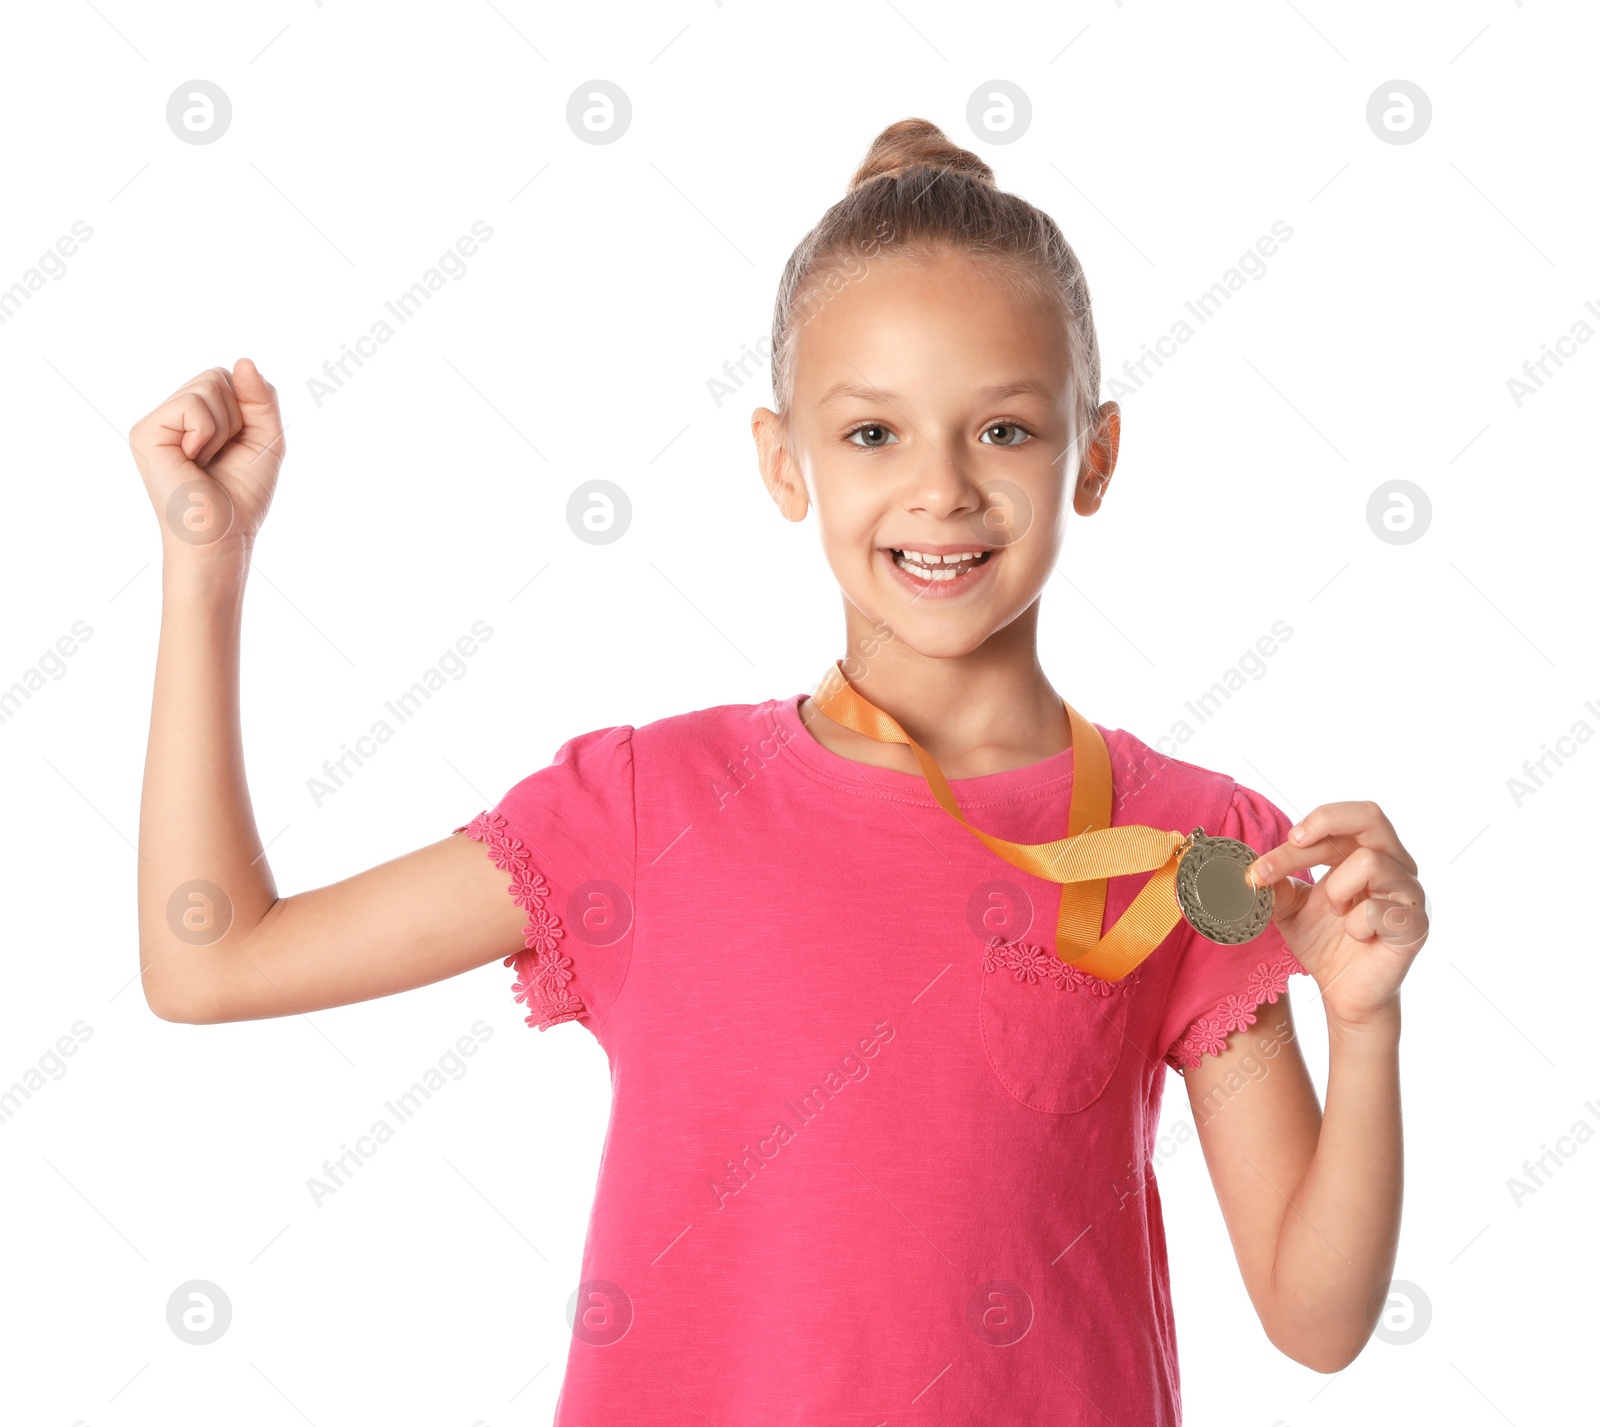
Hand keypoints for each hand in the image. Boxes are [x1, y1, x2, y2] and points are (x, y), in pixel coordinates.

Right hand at [128, 359, 284, 561]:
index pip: (228, 378)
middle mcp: (170, 415)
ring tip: (205, 461)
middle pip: (218, 376)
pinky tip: (191, 461)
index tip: (237, 447)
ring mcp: (155, 422)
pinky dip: (207, 434)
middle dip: (237, 417)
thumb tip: (244, 360)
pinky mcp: (145, 431)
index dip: (248, 410)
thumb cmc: (242, 496)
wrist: (223, 535)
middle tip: (219, 457)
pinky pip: (193, 405)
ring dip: (223, 428)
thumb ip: (261, 399)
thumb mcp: (266, 439)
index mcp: (194, 417)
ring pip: (208, 386)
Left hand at [1246, 801, 1426, 1030]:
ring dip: (1337, 888)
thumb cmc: (1324, 942)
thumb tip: (1252, 868)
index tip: (1270, 855)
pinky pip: (1379, 910)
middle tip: (1293, 843)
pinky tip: (1356, 938)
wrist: (1345, 993)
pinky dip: (1355, 925)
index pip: (1340, 822)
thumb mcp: (1290, 907)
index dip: (1305, 827)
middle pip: (1371, 815)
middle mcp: (1395, 865)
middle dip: (1323, 826)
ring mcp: (1409, 893)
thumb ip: (1276, 883)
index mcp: (1365, 853)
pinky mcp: (1415, 926)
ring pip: (1371, 862)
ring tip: (1336, 911)